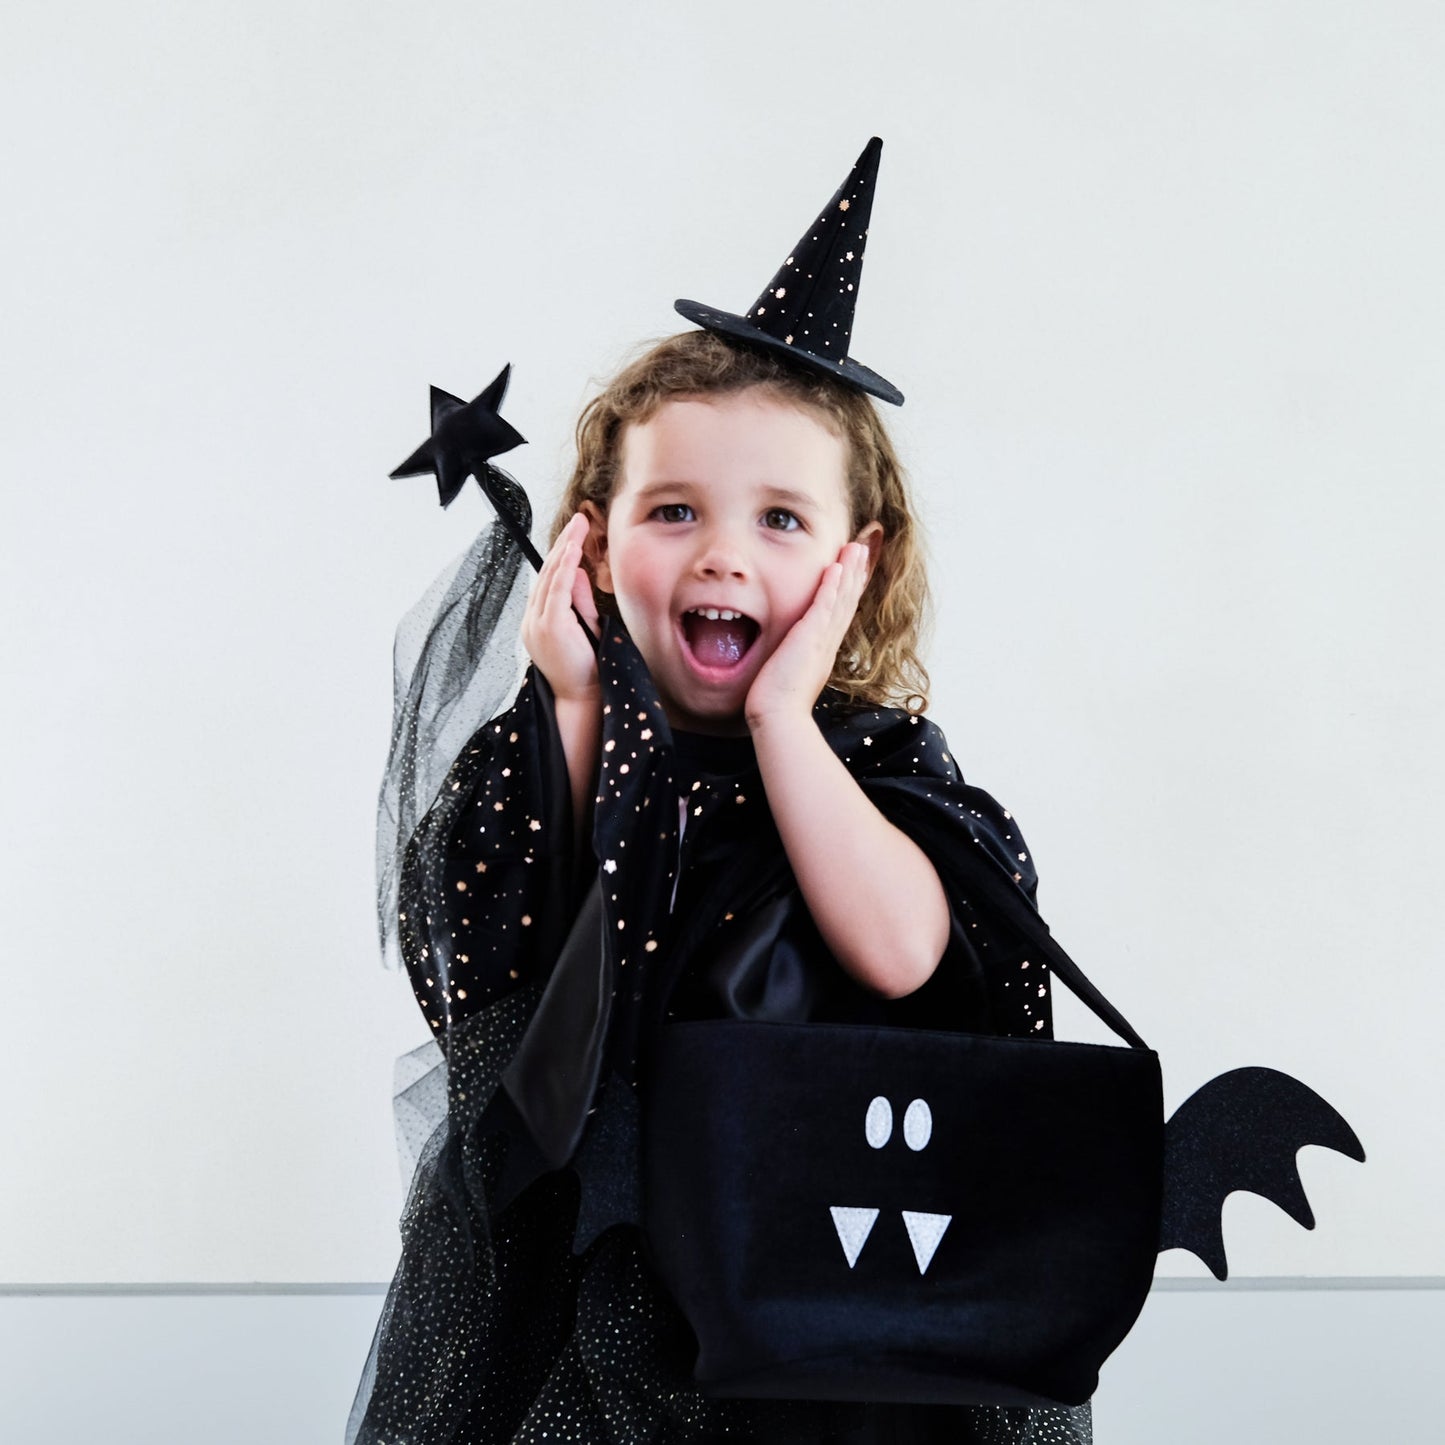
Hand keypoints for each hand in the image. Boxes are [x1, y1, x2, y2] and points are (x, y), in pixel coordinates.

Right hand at [520, 512, 600, 702]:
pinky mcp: (549, 626)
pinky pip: (556, 590)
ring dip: (566, 549)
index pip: (548, 580)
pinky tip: (573, 550)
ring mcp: (537, 623)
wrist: (581, 697)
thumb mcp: (583, 627)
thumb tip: (579, 572)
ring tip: (579, 526)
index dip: (562, 554)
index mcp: (536, 621)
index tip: (575, 534)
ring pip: (551, 577)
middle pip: (547, 572)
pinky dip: (565, 568)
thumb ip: (579, 600)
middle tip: (579, 520)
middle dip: (564, 544)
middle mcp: (532, 620)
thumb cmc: (584, 668)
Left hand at [745, 541, 869, 729]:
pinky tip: (837, 566)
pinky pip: (825, 606)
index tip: (854, 570)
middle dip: (855, 573)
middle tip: (862, 548)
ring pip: (841, 599)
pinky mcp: (810, 639)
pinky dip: (832, 586)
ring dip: (850, 571)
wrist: (779, 718)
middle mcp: (827, 643)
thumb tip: (790, 661)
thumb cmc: (779, 704)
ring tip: (856, 547)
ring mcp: (821, 640)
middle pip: (847, 601)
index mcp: (823, 651)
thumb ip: (794, 662)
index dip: (848, 590)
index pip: (839, 613)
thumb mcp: (790, 676)